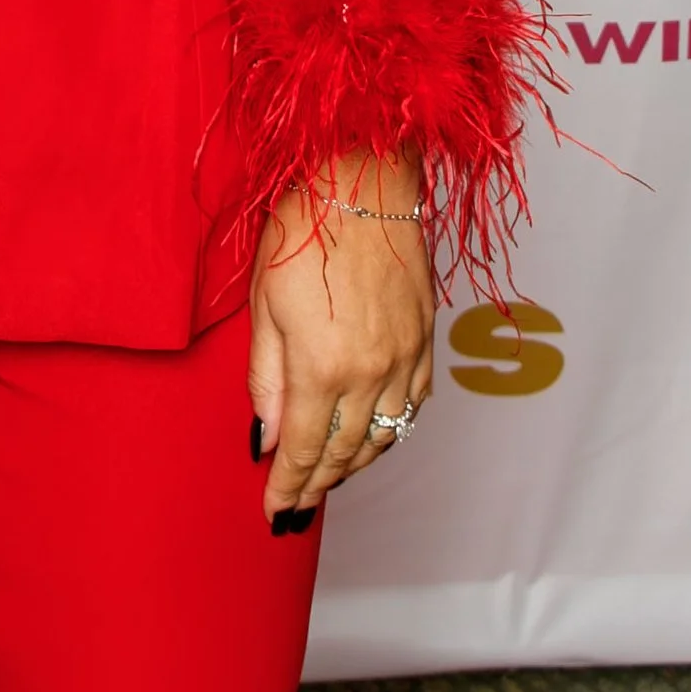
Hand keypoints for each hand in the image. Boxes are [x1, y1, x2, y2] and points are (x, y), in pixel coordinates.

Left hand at [248, 146, 434, 529]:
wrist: (364, 180)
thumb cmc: (305, 230)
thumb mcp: (263, 305)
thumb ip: (266, 379)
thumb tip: (267, 436)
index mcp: (322, 368)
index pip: (303, 451)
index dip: (288, 487)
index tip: (274, 511)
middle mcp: (371, 373)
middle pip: (344, 453)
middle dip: (318, 484)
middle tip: (297, 502)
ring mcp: (405, 358)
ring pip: (383, 437)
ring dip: (354, 464)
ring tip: (329, 477)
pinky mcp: (427, 340)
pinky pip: (413, 407)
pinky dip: (392, 431)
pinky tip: (375, 436)